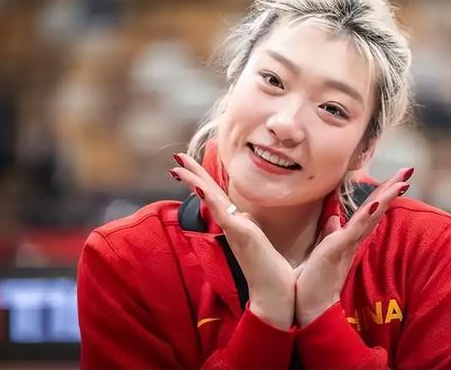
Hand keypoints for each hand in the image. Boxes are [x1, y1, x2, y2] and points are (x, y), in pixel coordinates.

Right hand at [171, 153, 295, 329]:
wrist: (274, 294)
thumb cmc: (270, 270)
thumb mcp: (259, 239)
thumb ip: (249, 226)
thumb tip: (244, 214)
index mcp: (235, 224)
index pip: (216, 196)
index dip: (202, 179)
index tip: (188, 163)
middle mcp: (231, 226)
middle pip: (209, 194)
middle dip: (193, 174)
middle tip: (176, 156)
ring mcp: (234, 231)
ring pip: (212, 201)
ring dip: (195, 182)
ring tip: (178, 167)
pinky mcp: (242, 237)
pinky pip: (224, 215)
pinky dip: (212, 201)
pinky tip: (202, 188)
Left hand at [295, 167, 412, 326]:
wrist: (311, 306)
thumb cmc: (316, 279)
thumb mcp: (323, 248)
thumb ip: (331, 232)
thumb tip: (334, 217)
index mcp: (351, 236)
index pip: (371, 209)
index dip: (383, 193)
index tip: (397, 178)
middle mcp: (354, 238)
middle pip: (377, 208)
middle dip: (392, 189)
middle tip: (408, 170)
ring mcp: (348, 243)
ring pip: (371, 216)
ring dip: (386, 198)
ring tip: (401, 182)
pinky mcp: (339, 249)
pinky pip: (354, 231)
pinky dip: (365, 217)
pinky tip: (374, 204)